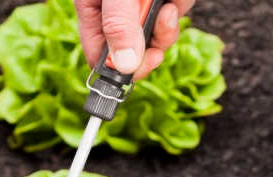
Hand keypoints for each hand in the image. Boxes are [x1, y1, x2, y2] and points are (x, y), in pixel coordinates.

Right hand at [76, 0, 195, 79]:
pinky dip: (178, 9)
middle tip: (160, 32)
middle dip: (151, 47)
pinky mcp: (162, 3)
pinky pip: (174, 17)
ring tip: (167, 5)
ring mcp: (141, 9)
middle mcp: (115, 13)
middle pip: (134, 53)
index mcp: (94, 9)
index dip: (116, 70)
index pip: (98, 55)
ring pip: (158, 37)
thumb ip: (119, 25)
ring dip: (168, 26)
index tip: (133, 74)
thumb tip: (125, 66)